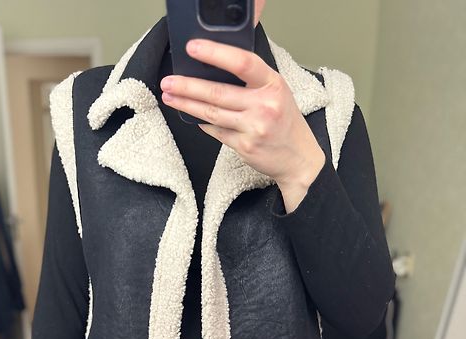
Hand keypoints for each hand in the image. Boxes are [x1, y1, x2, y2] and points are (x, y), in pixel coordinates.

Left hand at [160, 38, 326, 211]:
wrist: (299, 159)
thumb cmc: (285, 123)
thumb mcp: (277, 93)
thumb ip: (253, 81)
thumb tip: (215, 70)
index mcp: (273, 84)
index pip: (242, 63)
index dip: (215, 54)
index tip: (194, 49)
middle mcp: (264, 105)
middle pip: (217, 92)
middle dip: (188, 86)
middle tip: (169, 81)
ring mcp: (254, 128)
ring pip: (211, 114)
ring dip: (187, 105)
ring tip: (170, 96)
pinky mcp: (245, 147)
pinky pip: (217, 132)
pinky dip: (203, 124)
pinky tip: (192, 118)